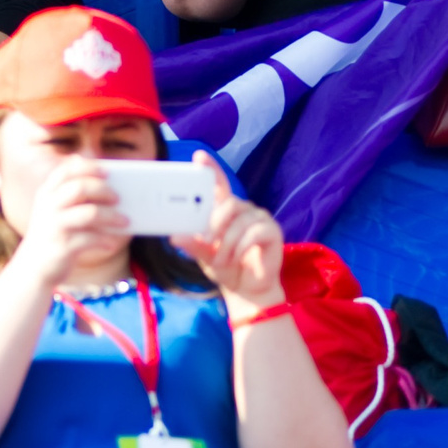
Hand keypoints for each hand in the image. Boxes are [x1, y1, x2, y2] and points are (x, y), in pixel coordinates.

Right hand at [9, 154, 128, 286]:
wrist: (34, 268)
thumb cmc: (53, 235)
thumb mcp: (55, 211)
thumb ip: (71, 194)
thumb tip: (104, 180)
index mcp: (46, 193)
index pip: (66, 171)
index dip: (88, 168)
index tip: (107, 171)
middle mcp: (48, 206)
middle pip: (80, 188)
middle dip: (103, 190)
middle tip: (119, 197)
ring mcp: (54, 226)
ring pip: (89, 213)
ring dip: (111, 216)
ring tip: (125, 221)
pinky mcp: (63, 246)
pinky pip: (91, 239)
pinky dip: (105, 240)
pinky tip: (111, 244)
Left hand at [172, 154, 285, 313]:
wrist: (246, 289)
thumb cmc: (225, 267)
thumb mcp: (204, 255)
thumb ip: (192, 244)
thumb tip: (174, 237)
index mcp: (225, 209)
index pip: (218, 183)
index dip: (210, 168)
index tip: (199, 157)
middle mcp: (243, 208)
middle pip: (228, 203)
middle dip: (214, 225)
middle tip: (208, 243)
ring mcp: (260, 218)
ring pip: (240, 221)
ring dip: (227, 244)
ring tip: (222, 260)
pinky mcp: (273, 231)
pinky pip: (255, 232)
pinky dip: (242, 246)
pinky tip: (238, 257)